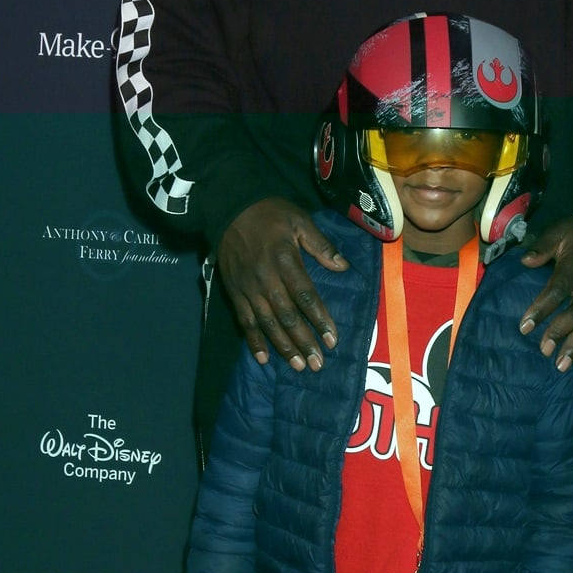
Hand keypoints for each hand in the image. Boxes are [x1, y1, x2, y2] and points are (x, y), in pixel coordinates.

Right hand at [217, 198, 348, 370]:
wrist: (229, 207)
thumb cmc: (269, 213)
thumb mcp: (299, 220)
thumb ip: (321, 245)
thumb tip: (343, 267)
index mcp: (285, 260)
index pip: (306, 296)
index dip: (319, 319)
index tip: (332, 340)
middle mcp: (266, 278)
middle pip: (287, 316)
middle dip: (303, 342)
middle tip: (317, 364)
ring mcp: (248, 287)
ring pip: (267, 323)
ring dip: (282, 347)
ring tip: (297, 366)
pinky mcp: (234, 291)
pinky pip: (244, 320)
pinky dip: (253, 340)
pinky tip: (263, 357)